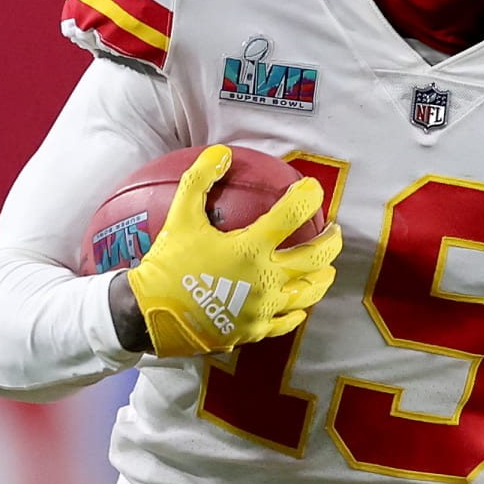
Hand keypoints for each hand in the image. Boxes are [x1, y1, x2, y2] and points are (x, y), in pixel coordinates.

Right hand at [122, 145, 341, 355]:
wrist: (150, 315)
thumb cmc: (167, 264)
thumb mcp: (179, 217)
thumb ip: (199, 180)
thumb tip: (221, 152)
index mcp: (250, 248)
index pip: (291, 215)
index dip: (307, 196)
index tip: (311, 189)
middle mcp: (265, 279)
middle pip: (316, 257)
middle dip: (332, 240)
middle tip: (333, 231)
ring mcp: (264, 308)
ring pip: (309, 292)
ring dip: (322, 276)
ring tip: (325, 268)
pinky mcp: (256, 330)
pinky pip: (288, 322)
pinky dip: (298, 310)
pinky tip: (300, 304)